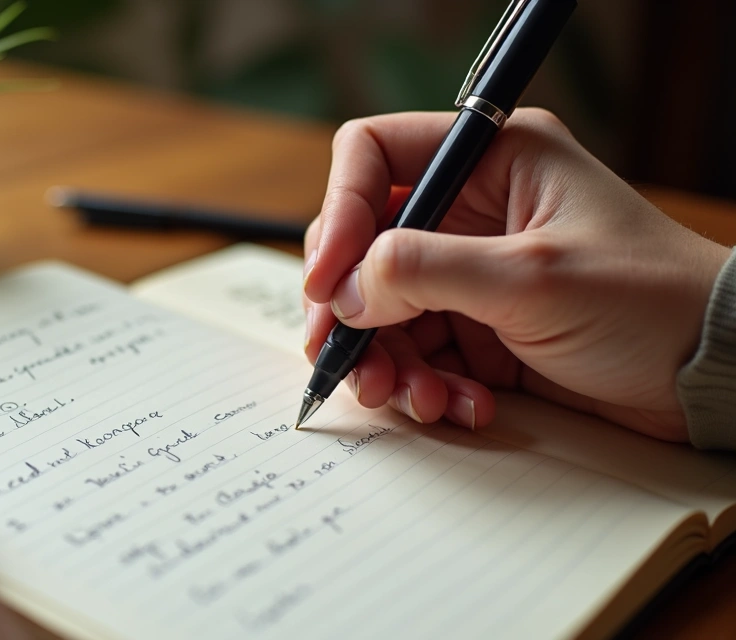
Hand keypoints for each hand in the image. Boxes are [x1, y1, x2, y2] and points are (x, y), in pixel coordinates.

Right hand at [303, 109, 729, 441]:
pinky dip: (424, 383)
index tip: (327, 283)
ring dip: (386, 358)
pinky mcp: (478, 326)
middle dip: (350, 306)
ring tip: (414, 397)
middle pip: (365, 242)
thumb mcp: (531, 278)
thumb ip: (425, 273)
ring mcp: (472, 271)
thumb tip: (344, 292)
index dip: (339, 212)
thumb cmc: (651, 304)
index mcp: (492, 161)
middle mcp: (473, 209)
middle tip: (345, 357)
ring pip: (382, 306)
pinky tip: (459, 404)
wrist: (711, 379)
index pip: (375, 156)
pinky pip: (417, 350)